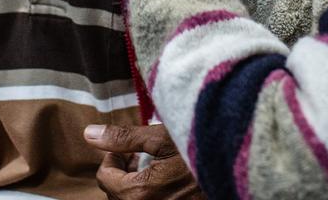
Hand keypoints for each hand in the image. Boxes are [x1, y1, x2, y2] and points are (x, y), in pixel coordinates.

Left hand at [84, 123, 204, 199]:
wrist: (237, 169)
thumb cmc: (201, 149)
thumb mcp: (162, 138)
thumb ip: (124, 138)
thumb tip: (89, 134)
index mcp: (140, 192)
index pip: (105, 178)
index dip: (112, 158)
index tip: (127, 148)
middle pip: (116, 194)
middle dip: (122, 173)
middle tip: (140, 156)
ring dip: (134, 185)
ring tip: (153, 167)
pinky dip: (148, 193)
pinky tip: (165, 180)